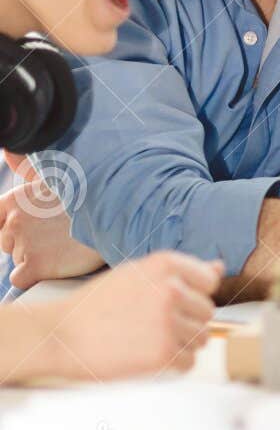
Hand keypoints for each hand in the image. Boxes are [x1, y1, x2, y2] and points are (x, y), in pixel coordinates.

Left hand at [0, 152, 105, 288]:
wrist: (119, 215)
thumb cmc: (91, 195)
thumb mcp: (57, 175)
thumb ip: (28, 168)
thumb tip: (9, 150)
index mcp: (16, 199)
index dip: (12, 225)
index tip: (33, 227)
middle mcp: (14, 220)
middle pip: (6, 242)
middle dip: (26, 243)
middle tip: (56, 237)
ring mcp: (24, 243)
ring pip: (17, 260)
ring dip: (35, 258)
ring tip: (63, 248)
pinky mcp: (35, 266)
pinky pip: (20, 278)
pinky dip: (34, 276)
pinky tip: (56, 264)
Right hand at [36, 252, 222, 380]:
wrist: (58, 336)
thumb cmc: (97, 305)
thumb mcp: (136, 275)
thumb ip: (180, 272)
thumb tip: (219, 267)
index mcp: (166, 264)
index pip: (209, 281)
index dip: (192, 295)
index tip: (167, 303)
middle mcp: (171, 289)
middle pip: (208, 311)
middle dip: (186, 320)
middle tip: (150, 325)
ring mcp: (169, 322)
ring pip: (202, 338)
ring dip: (181, 343)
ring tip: (146, 340)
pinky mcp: (163, 353)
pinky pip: (189, 362)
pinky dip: (172, 365)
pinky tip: (146, 356)